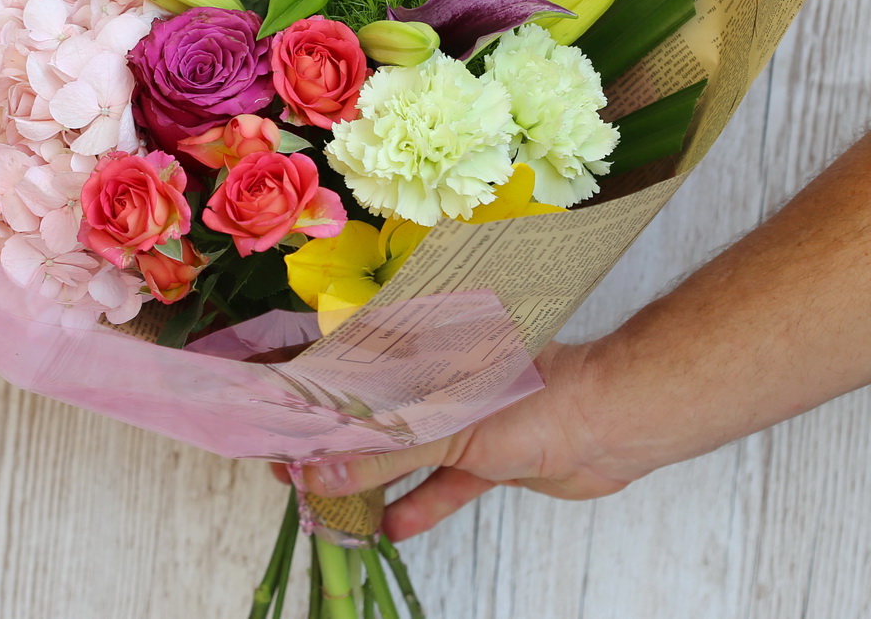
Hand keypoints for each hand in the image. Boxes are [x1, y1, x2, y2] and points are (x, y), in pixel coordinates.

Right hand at [282, 340, 648, 540]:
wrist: (611, 424)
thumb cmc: (531, 398)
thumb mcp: (445, 426)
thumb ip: (380, 451)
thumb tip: (317, 473)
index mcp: (424, 351)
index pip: (353, 363)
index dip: (310, 389)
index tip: (270, 415)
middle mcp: (438, 381)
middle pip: (373, 413)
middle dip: (332, 444)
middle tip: (289, 472)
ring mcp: (463, 419)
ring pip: (404, 452)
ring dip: (369, 480)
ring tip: (326, 504)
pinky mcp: (488, 457)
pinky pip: (445, 483)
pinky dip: (420, 505)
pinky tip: (391, 529)